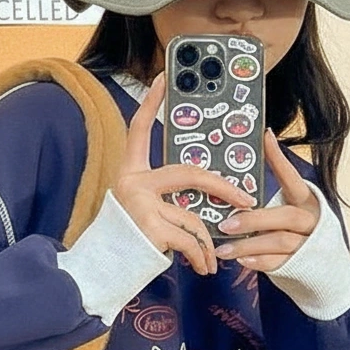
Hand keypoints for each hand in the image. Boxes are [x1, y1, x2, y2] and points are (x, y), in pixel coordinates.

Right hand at [113, 73, 256, 275]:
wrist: (103, 271)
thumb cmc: (127, 242)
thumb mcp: (145, 213)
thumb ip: (168, 201)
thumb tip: (208, 202)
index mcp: (130, 174)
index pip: (140, 131)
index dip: (151, 104)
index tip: (163, 77)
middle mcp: (132, 184)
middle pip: (190, 174)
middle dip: (223, 188)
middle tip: (246, 200)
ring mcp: (140, 205)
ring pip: (193, 218)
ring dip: (206, 243)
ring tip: (211, 261)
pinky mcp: (150, 228)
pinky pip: (189, 239)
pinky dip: (200, 256)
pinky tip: (202, 268)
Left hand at [213, 131, 319, 271]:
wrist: (322, 270)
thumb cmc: (293, 236)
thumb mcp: (284, 216)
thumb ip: (264, 206)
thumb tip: (227, 192)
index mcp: (306, 201)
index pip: (292, 177)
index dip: (279, 158)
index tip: (266, 136)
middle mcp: (310, 220)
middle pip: (284, 216)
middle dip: (253, 220)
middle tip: (225, 224)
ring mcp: (307, 243)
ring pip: (278, 241)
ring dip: (247, 245)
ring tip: (222, 249)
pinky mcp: (301, 265)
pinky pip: (278, 263)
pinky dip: (257, 261)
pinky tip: (241, 260)